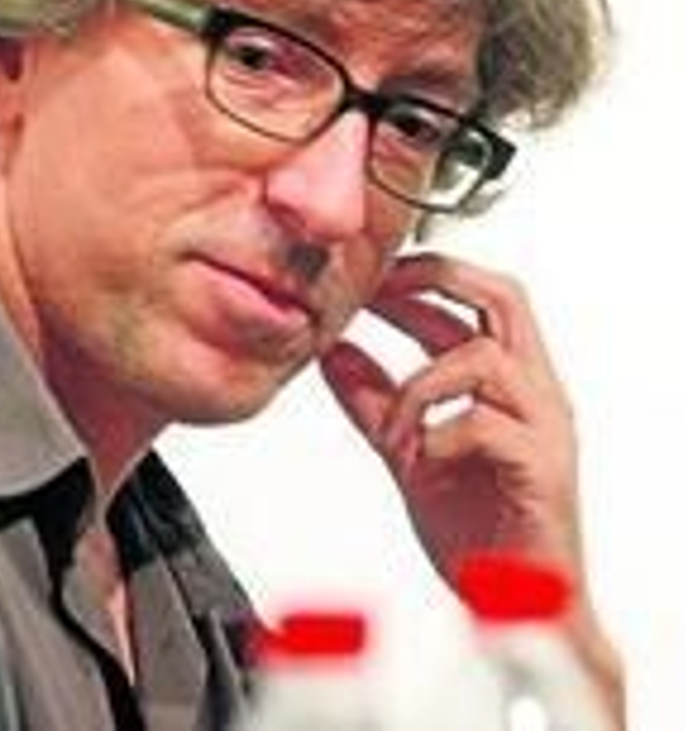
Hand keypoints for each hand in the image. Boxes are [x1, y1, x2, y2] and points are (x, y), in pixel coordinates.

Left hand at [319, 251, 582, 579]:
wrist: (513, 603)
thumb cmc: (475, 528)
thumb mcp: (407, 450)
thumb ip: (373, 401)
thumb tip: (332, 351)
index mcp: (512, 382)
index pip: (479, 296)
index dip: (424, 274)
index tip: (369, 279)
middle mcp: (537, 394)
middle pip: (503, 297)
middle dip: (433, 283)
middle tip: (375, 296)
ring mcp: (545, 428)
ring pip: (483, 357)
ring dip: (418, 386)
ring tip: (394, 434)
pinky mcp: (541, 469)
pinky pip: (485, 423)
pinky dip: (438, 433)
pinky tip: (421, 461)